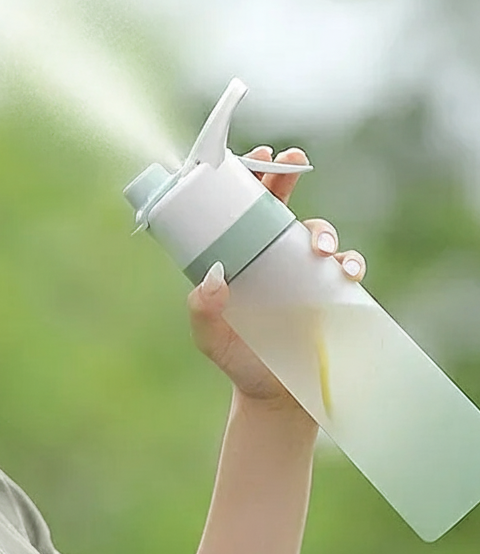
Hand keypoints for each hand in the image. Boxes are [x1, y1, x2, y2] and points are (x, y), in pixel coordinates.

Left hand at [186, 146, 366, 406]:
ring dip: (320, 227)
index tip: (253, 156)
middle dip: (286, 175)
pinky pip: (346, 266)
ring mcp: (302, 272)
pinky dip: (350, 260)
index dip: (248, 178)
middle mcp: (269, 257)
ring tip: (318, 244)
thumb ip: (203, 310)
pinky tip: (345, 268)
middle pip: (279, 205)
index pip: (240, 209)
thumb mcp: (210, 337)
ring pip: (316, 231)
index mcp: (237, 256)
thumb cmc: (237, 360)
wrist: (275, 398)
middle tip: (290, 159)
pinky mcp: (331, 293)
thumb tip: (214, 277)